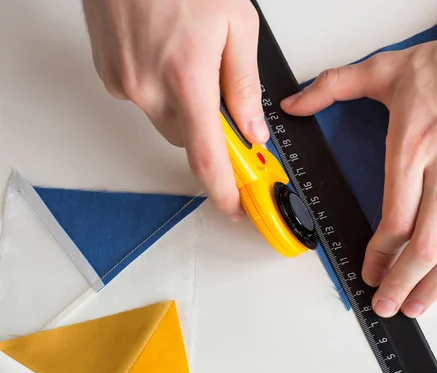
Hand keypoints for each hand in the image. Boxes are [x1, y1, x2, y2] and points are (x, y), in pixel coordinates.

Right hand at [82, 0, 267, 219]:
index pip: (207, 157)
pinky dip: (161, 89)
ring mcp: (124, 84)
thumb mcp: (235, 25)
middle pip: (189, 138)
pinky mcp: (109, 76)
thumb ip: (244, 84)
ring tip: (189, 60)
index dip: (224, 190)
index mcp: (187, 79)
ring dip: (184, 106)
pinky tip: (166, 55)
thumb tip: (252, 129)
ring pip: (167, 120)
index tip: (236, 207)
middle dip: (209, 128)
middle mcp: (150, 89)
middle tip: (221, 99)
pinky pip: (145, 99)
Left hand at [282, 11, 436, 317]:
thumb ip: (333, 87)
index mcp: (413, 148)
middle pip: (425, 247)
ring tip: (418, 304)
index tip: (368, 270)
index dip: (377, 256)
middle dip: (401, 284)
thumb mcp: (385, 68)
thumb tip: (293, 104)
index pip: (394, 221)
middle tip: (387, 304)